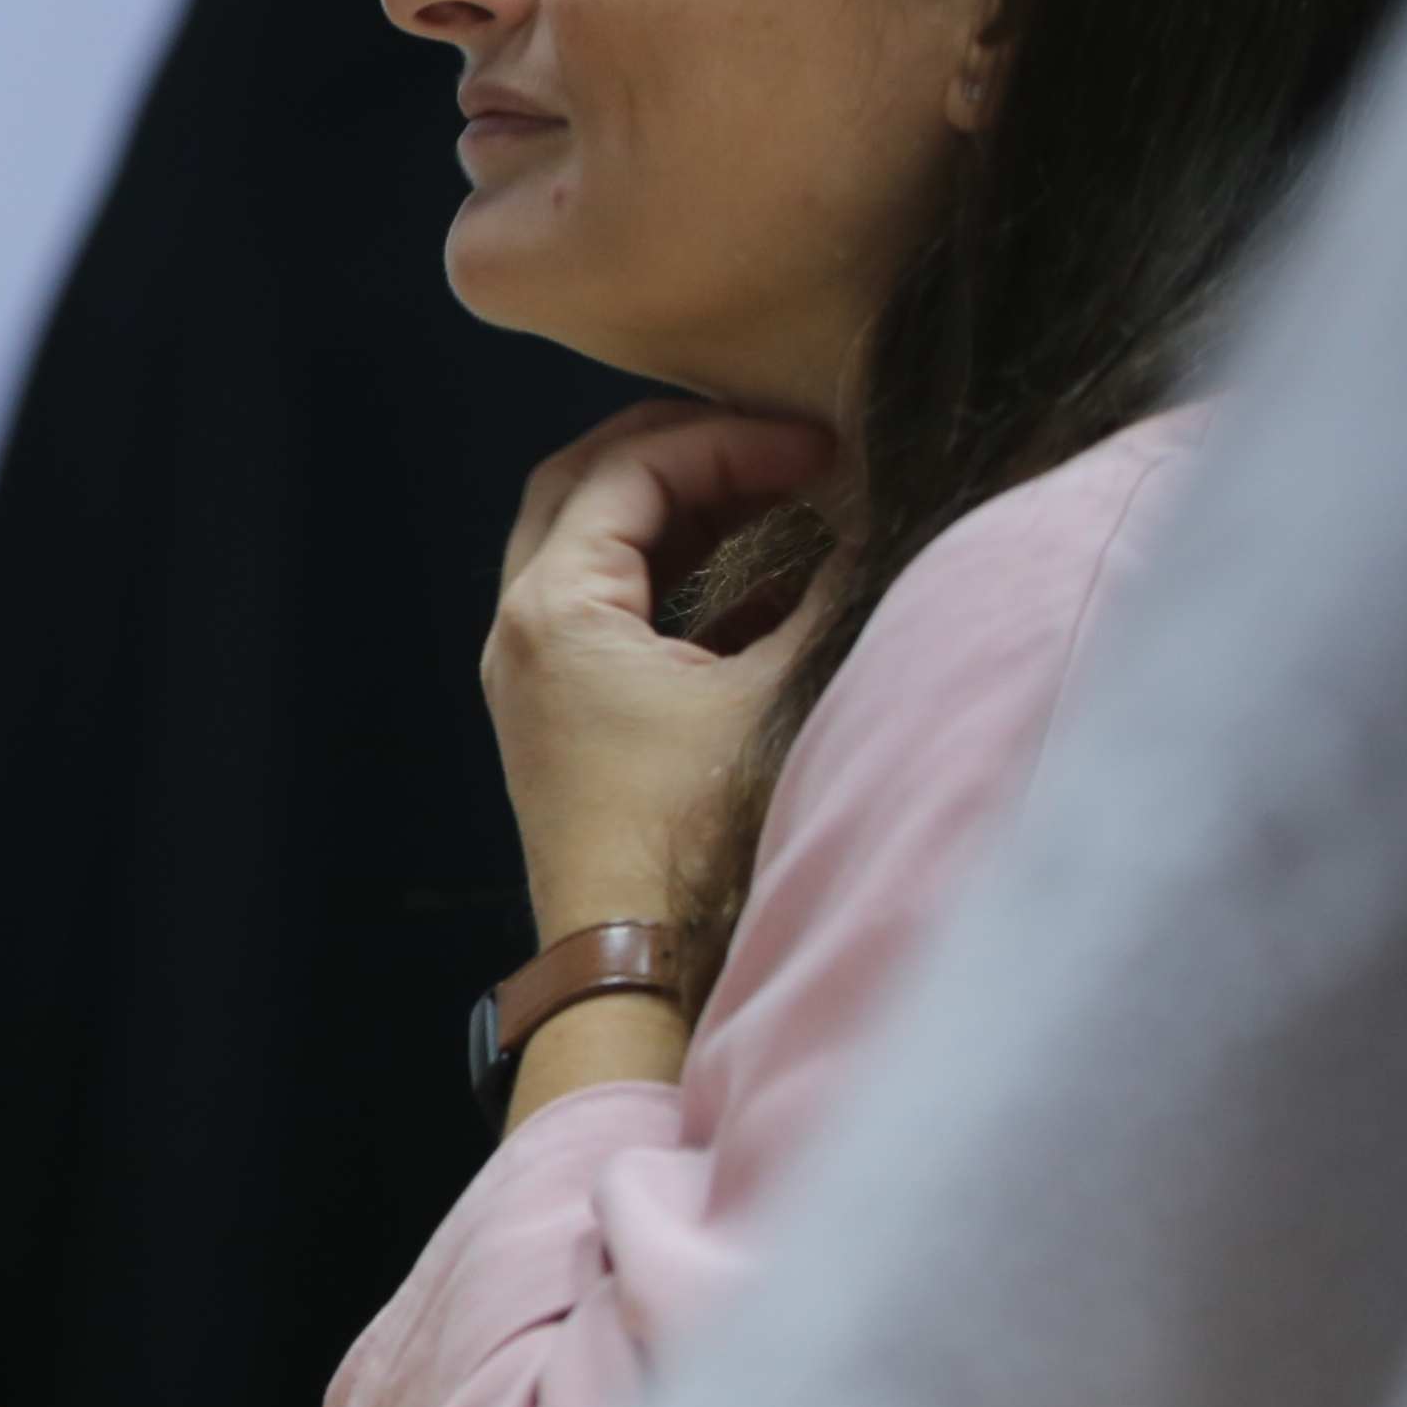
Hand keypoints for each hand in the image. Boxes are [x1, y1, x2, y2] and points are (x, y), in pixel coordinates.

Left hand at [484, 399, 836, 937]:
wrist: (641, 968)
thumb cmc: (702, 835)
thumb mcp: (783, 692)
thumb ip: (835, 590)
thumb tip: (885, 517)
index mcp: (552, 609)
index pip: (630, 468)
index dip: (731, 439)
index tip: (821, 446)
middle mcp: (521, 632)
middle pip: (584, 488)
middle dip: (686, 453)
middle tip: (783, 448)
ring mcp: (532, 678)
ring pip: (591, 548)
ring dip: (683, 516)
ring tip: (785, 501)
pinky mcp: (563, 720)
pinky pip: (610, 612)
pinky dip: (678, 581)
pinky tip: (770, 588)